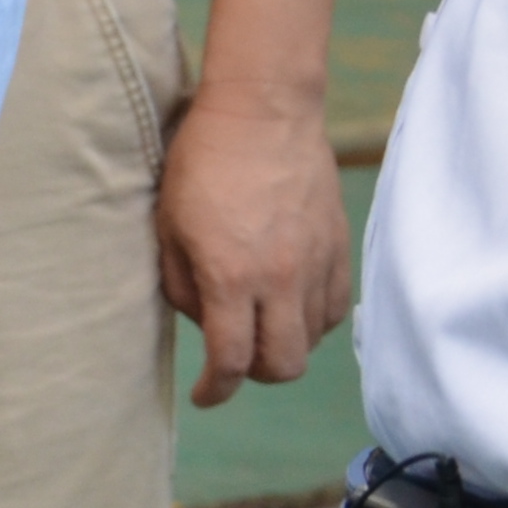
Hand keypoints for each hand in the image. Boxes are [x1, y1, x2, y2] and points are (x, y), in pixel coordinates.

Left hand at [158, 84, 354, 407]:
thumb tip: (202, 322)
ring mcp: (317, 265)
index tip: (205, 395)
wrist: (263, 112)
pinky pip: (335, 309)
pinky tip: (288, 302)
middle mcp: (281, 279)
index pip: (232, 361)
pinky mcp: (340, 247)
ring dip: (285, 345)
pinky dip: (311, 319)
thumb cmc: (201, 164)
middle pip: (284, 365)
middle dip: (255, 376)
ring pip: (314, 341)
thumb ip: (181, 284)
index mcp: (231, 276)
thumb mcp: (167, 226)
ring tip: (259, 324)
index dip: (216, 390)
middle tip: (234, 361)